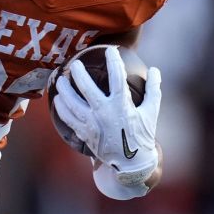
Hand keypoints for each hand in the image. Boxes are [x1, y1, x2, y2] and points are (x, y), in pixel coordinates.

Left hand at [54, 47, 161, 185]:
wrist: (132, 163)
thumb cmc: (142, 135)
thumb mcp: (151, 112)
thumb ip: (153, 90)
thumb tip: (155, 70)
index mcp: (122, 106)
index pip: (117, 77)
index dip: (113, 61)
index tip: (109, 50)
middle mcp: (104, 114)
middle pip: (86, 88)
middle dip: (78, 73)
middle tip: (74, 63)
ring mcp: (92, 124)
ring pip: (71, 103)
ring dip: (64, 89)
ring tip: (60, 79)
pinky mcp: (84, 133)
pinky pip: (67, 118)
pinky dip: (61, 107)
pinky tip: (58, 99)